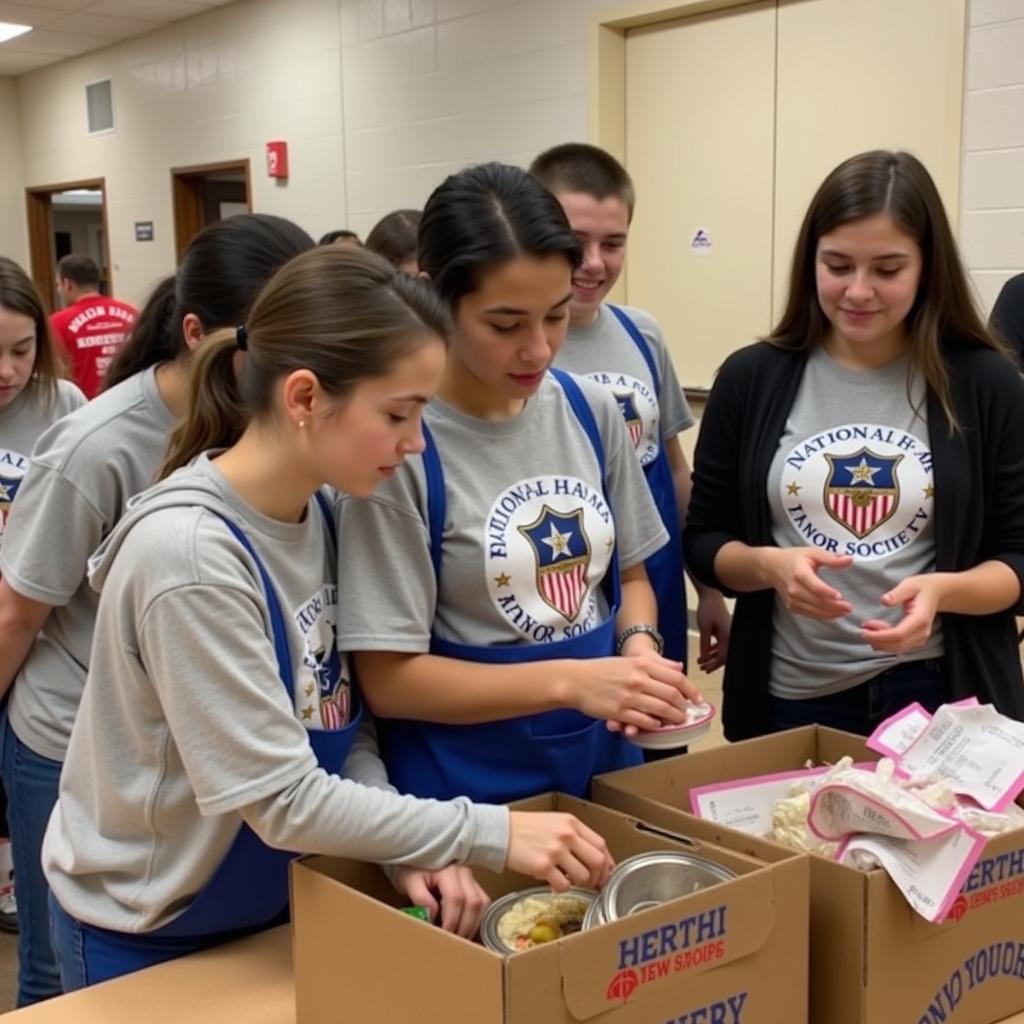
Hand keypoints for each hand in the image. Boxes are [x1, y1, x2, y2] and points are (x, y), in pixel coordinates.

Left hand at [393, 865, 490, 938]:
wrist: (416, 860)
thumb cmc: (412, 871)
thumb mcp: (409, 883)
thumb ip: (421, 899)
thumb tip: (433, 917)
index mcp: (447, 870)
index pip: (456, 898)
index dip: (451, 920)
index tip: (443, 936)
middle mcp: (464, 873)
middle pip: (473, 902)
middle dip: (464, 926)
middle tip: (452, 942)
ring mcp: (471, 878)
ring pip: (482, 904)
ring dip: (473, 924)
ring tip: (459, 938)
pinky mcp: (475, 885)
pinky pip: (483, 903)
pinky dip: (477, 919)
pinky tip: (465, 929)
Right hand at [506, 812, 613, 890]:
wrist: (499, 831)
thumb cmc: (526, 827)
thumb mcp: (554, 822)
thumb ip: (574, 836)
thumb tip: (592, 859)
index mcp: (571, 823)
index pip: (601, 844)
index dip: (606, 862)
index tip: (605, 873)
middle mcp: (567, 835)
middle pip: (597, 861)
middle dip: (597, 876)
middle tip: (590, 883)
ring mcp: (555, 850)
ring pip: (583, 876)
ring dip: (578, 883)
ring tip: (567, 880)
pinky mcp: (543, 866)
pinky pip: (563, 885)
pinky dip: (561, 888)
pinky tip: (553, 883)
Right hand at [567, 650, 702, 735]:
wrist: (576, 680)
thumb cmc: (601, 670)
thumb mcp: (630, 660)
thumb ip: (656, 662)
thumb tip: (678, 667)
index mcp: (642, 664)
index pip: (676, 677)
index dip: (691, 690)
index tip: (697, 698)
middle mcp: (638, 679)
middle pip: (672, 695)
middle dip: (683, 707)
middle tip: (685, 712)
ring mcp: (629, 696)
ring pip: (661, 710)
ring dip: (672, 718)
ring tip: (676, 721)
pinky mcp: (619, 712)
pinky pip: (644, 722)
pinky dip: (654, 725)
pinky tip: (656, 725)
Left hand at [695, 591, 730, 672]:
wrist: (711, 594)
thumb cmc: (708, 609)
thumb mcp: (704, 629)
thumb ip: (705, 645)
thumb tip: (705, 659)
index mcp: (728, 637)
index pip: (723, 657)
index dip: (714, 665)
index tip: (705, 670)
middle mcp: (730, 636)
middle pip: (724, 655)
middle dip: (713, 663)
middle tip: (703, 669)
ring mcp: (728, 632)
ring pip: (722, 649)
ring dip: (712, 656)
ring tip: (702, 661)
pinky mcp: (725, 628)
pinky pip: (721, 642)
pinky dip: (714, 648)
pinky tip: (707, 651)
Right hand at [763, 547, 852, 619]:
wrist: (772, 567)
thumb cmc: (795, 558)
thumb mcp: (812, 553)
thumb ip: (831, 558)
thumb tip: (850, 560)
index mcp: (799, 573)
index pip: (814, 586)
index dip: (827, 592)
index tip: (840, 596)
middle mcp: (794, 588)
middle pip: (816, 601)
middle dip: (834, 606)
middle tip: (849, 607)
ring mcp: (792, 599)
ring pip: (814, 610)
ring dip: (830, 613)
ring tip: (845, 611)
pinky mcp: (792, 606)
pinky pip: (809, 614)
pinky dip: (823, 616)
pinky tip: (834, 614)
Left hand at [861, 575, 941, 653]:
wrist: (936, 593)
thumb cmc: (921, 588)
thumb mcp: (908, 585)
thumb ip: (897, 593)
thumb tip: (884, 601)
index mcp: (920, 619)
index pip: (900, 634)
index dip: (881, 636)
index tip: (865, 632)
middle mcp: (922, 632)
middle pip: (898, 644)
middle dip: (877, 640)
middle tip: (862, 630)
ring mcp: (921, 638)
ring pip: (898, 648)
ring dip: (880, 643)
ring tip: (867, 629)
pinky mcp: (916, 640)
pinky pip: (899, 647)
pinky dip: (885, 644)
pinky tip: (875, 634)